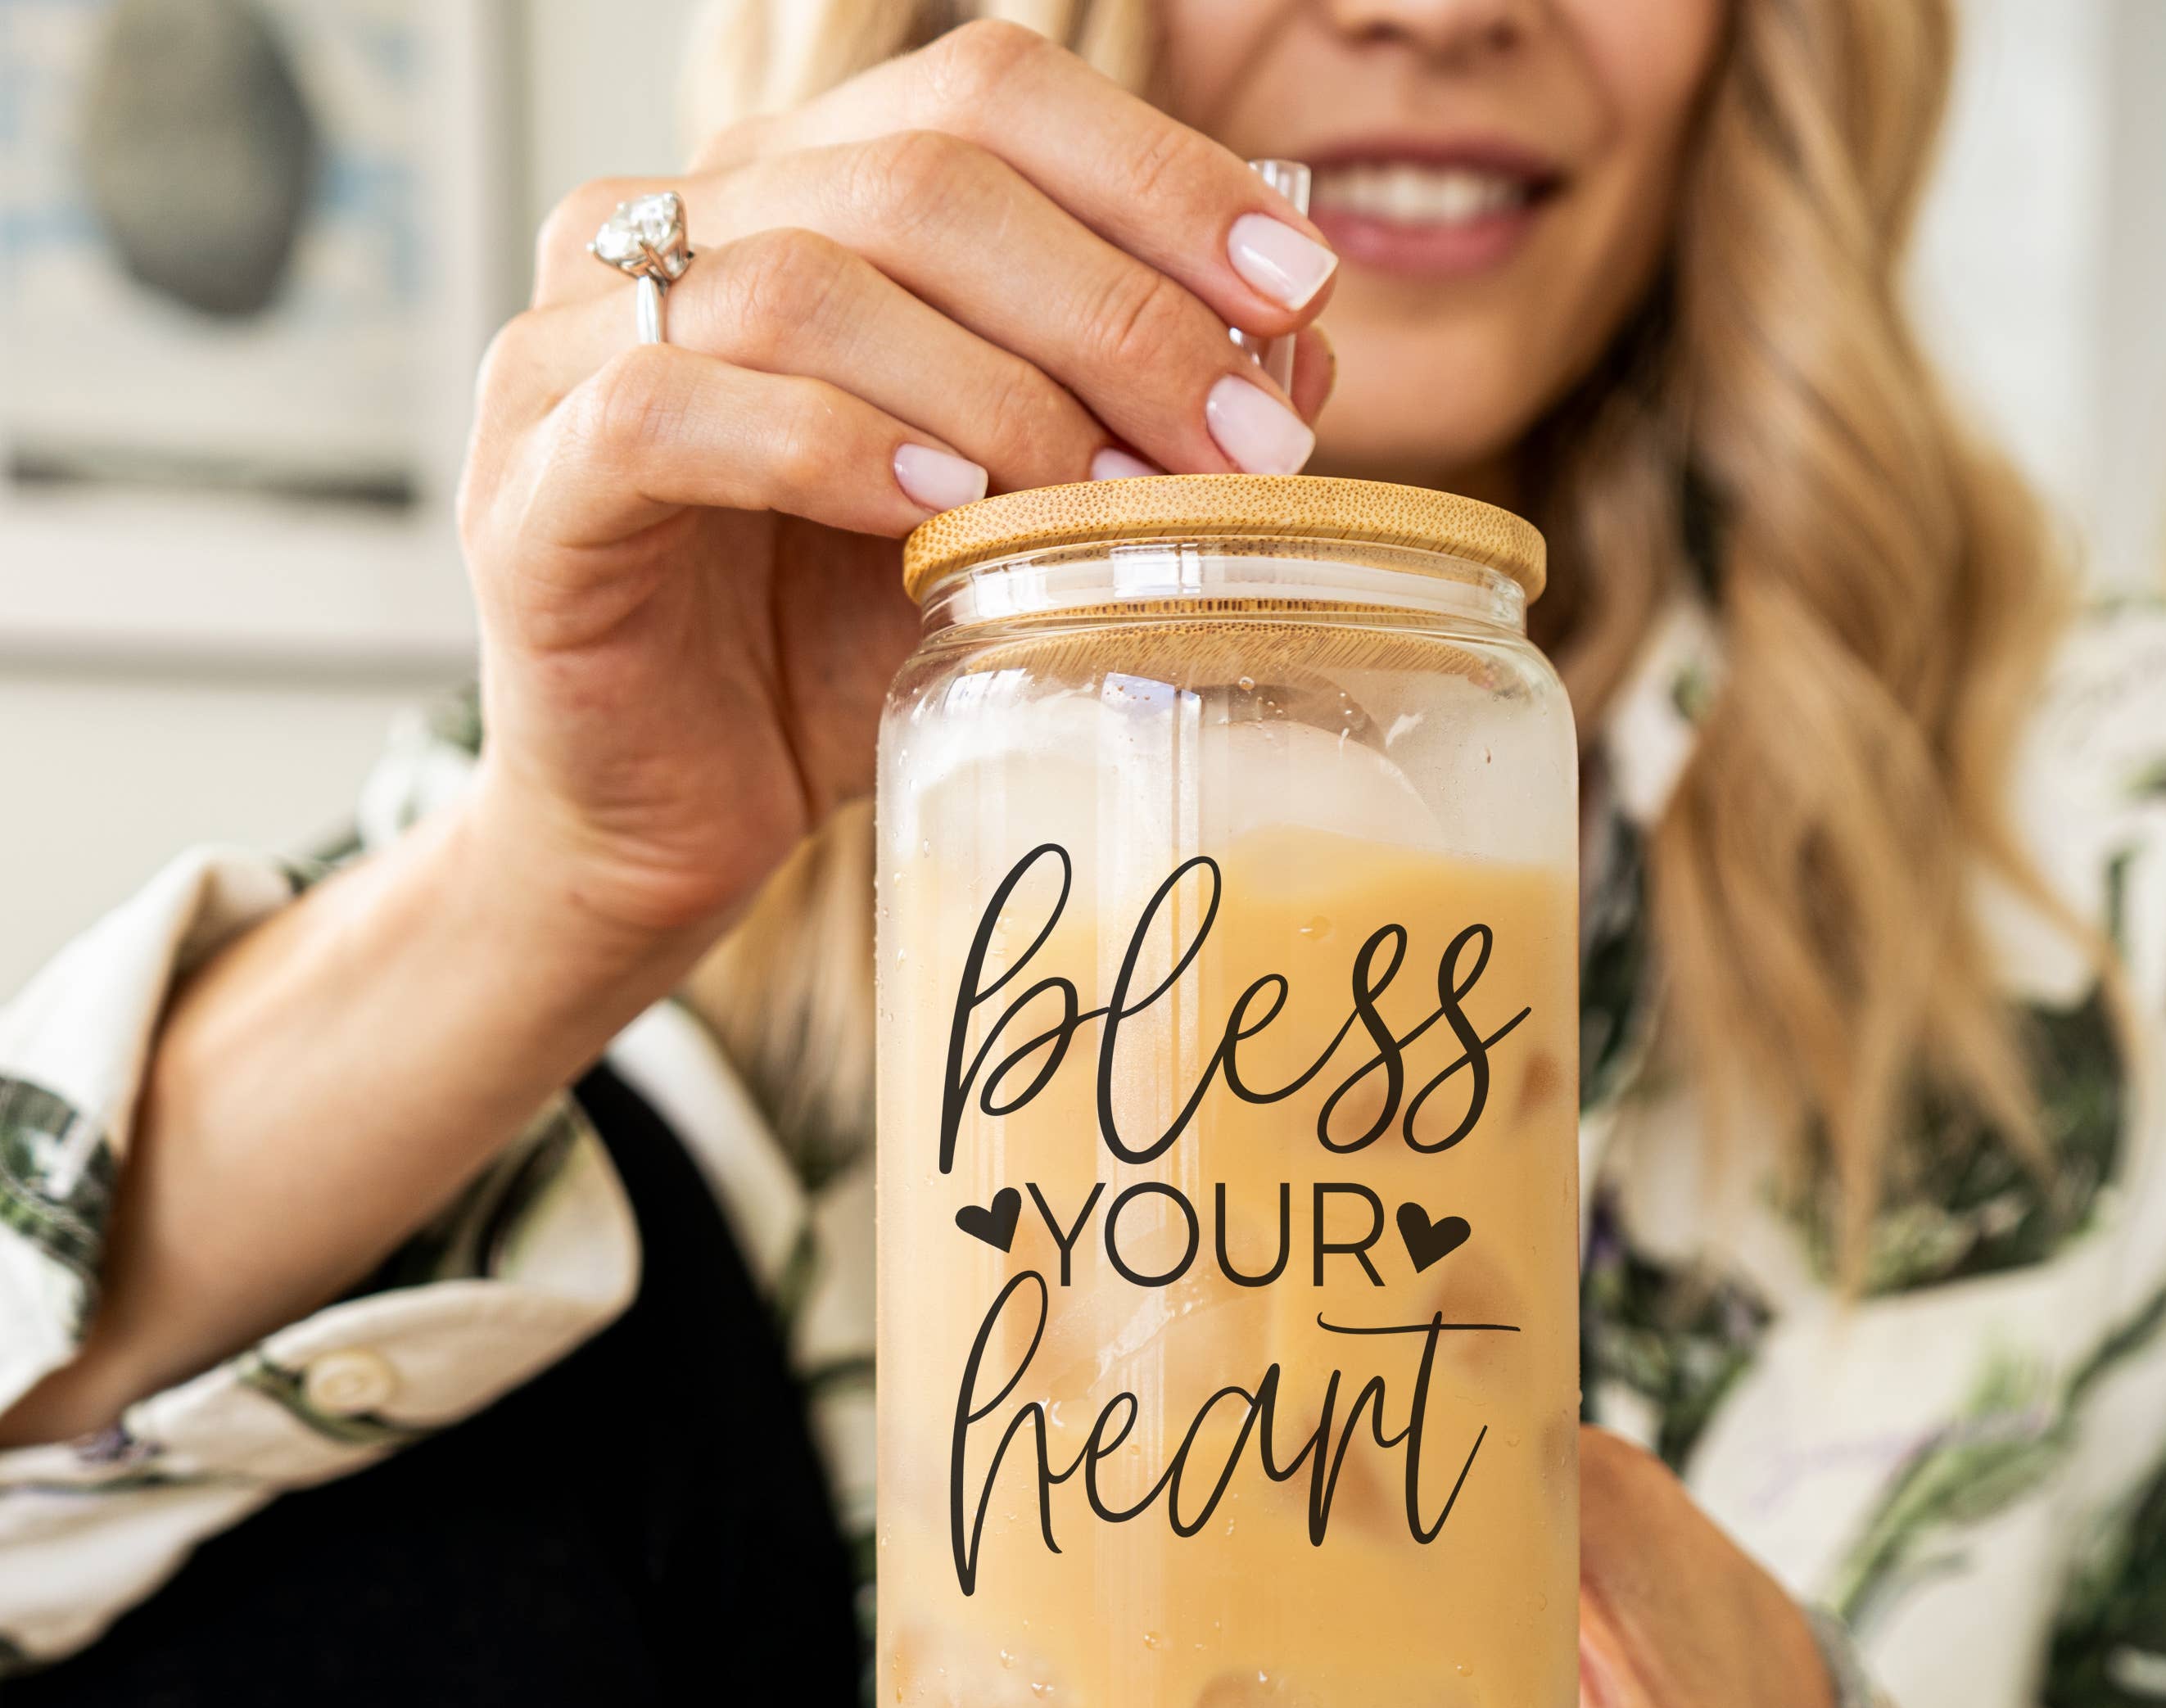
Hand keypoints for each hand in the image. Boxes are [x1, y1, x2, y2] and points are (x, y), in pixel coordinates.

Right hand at [458, 20, 1337, 949]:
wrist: (663, 818)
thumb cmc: (820, 655)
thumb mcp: (1002, 529)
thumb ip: (1117, 430)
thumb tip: (1299, 363)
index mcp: (796, 198)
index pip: (986, 98)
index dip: (1156, 178)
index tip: (1299, 296)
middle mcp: (676, 230)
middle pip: (918, 177)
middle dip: (1113, 308)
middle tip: (1240, 441)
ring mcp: (578, 342)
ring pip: (806, 283)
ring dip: (993, 387)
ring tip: (1107, 491)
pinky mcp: (533, 477)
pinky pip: (673, 409)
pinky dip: (828, 449)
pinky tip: (938, 514)